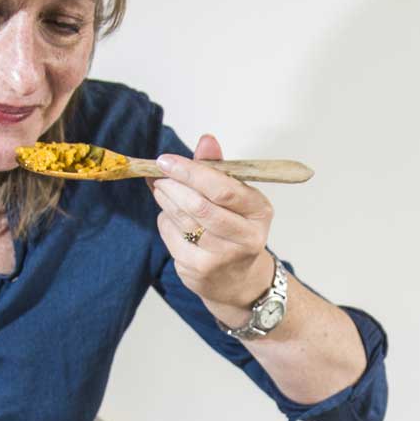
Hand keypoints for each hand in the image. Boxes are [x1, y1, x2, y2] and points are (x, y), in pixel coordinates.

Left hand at [151, 133, 275, 318]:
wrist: (239, 281)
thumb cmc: (236, 229)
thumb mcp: (237, 197)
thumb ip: (219, 169)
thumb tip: (206, 140)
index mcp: (259, 211)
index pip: (223, 189)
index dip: (191, 172)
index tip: (167, 160)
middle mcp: (246, 237)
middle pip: (200, 206)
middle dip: (174, 185)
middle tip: (160, 174)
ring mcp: (222, 258)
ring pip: (183, 220)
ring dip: (165, 199)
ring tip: (161, 188)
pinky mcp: (199, 270)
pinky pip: (172, 236)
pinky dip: (165, 221)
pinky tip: (170, 216)